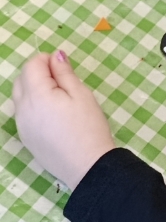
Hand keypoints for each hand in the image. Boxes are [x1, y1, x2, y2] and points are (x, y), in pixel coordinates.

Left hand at [13, 52, 115, 189]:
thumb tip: (55, 55)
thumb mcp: (82, 95)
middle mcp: (21, 107)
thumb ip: (65, 73)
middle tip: (64, 83)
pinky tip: (54, 118)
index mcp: (36, 94)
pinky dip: (34, 107)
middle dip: (38, 73)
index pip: (32, 65)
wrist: (87, 166)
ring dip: (34, 90)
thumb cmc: (89, 127)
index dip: (48, 60)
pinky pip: (23, 113)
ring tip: (60, 101)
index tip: (65, 68)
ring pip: (20, 97)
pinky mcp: (25, 137)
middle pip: (21, 79)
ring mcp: (21, 124)